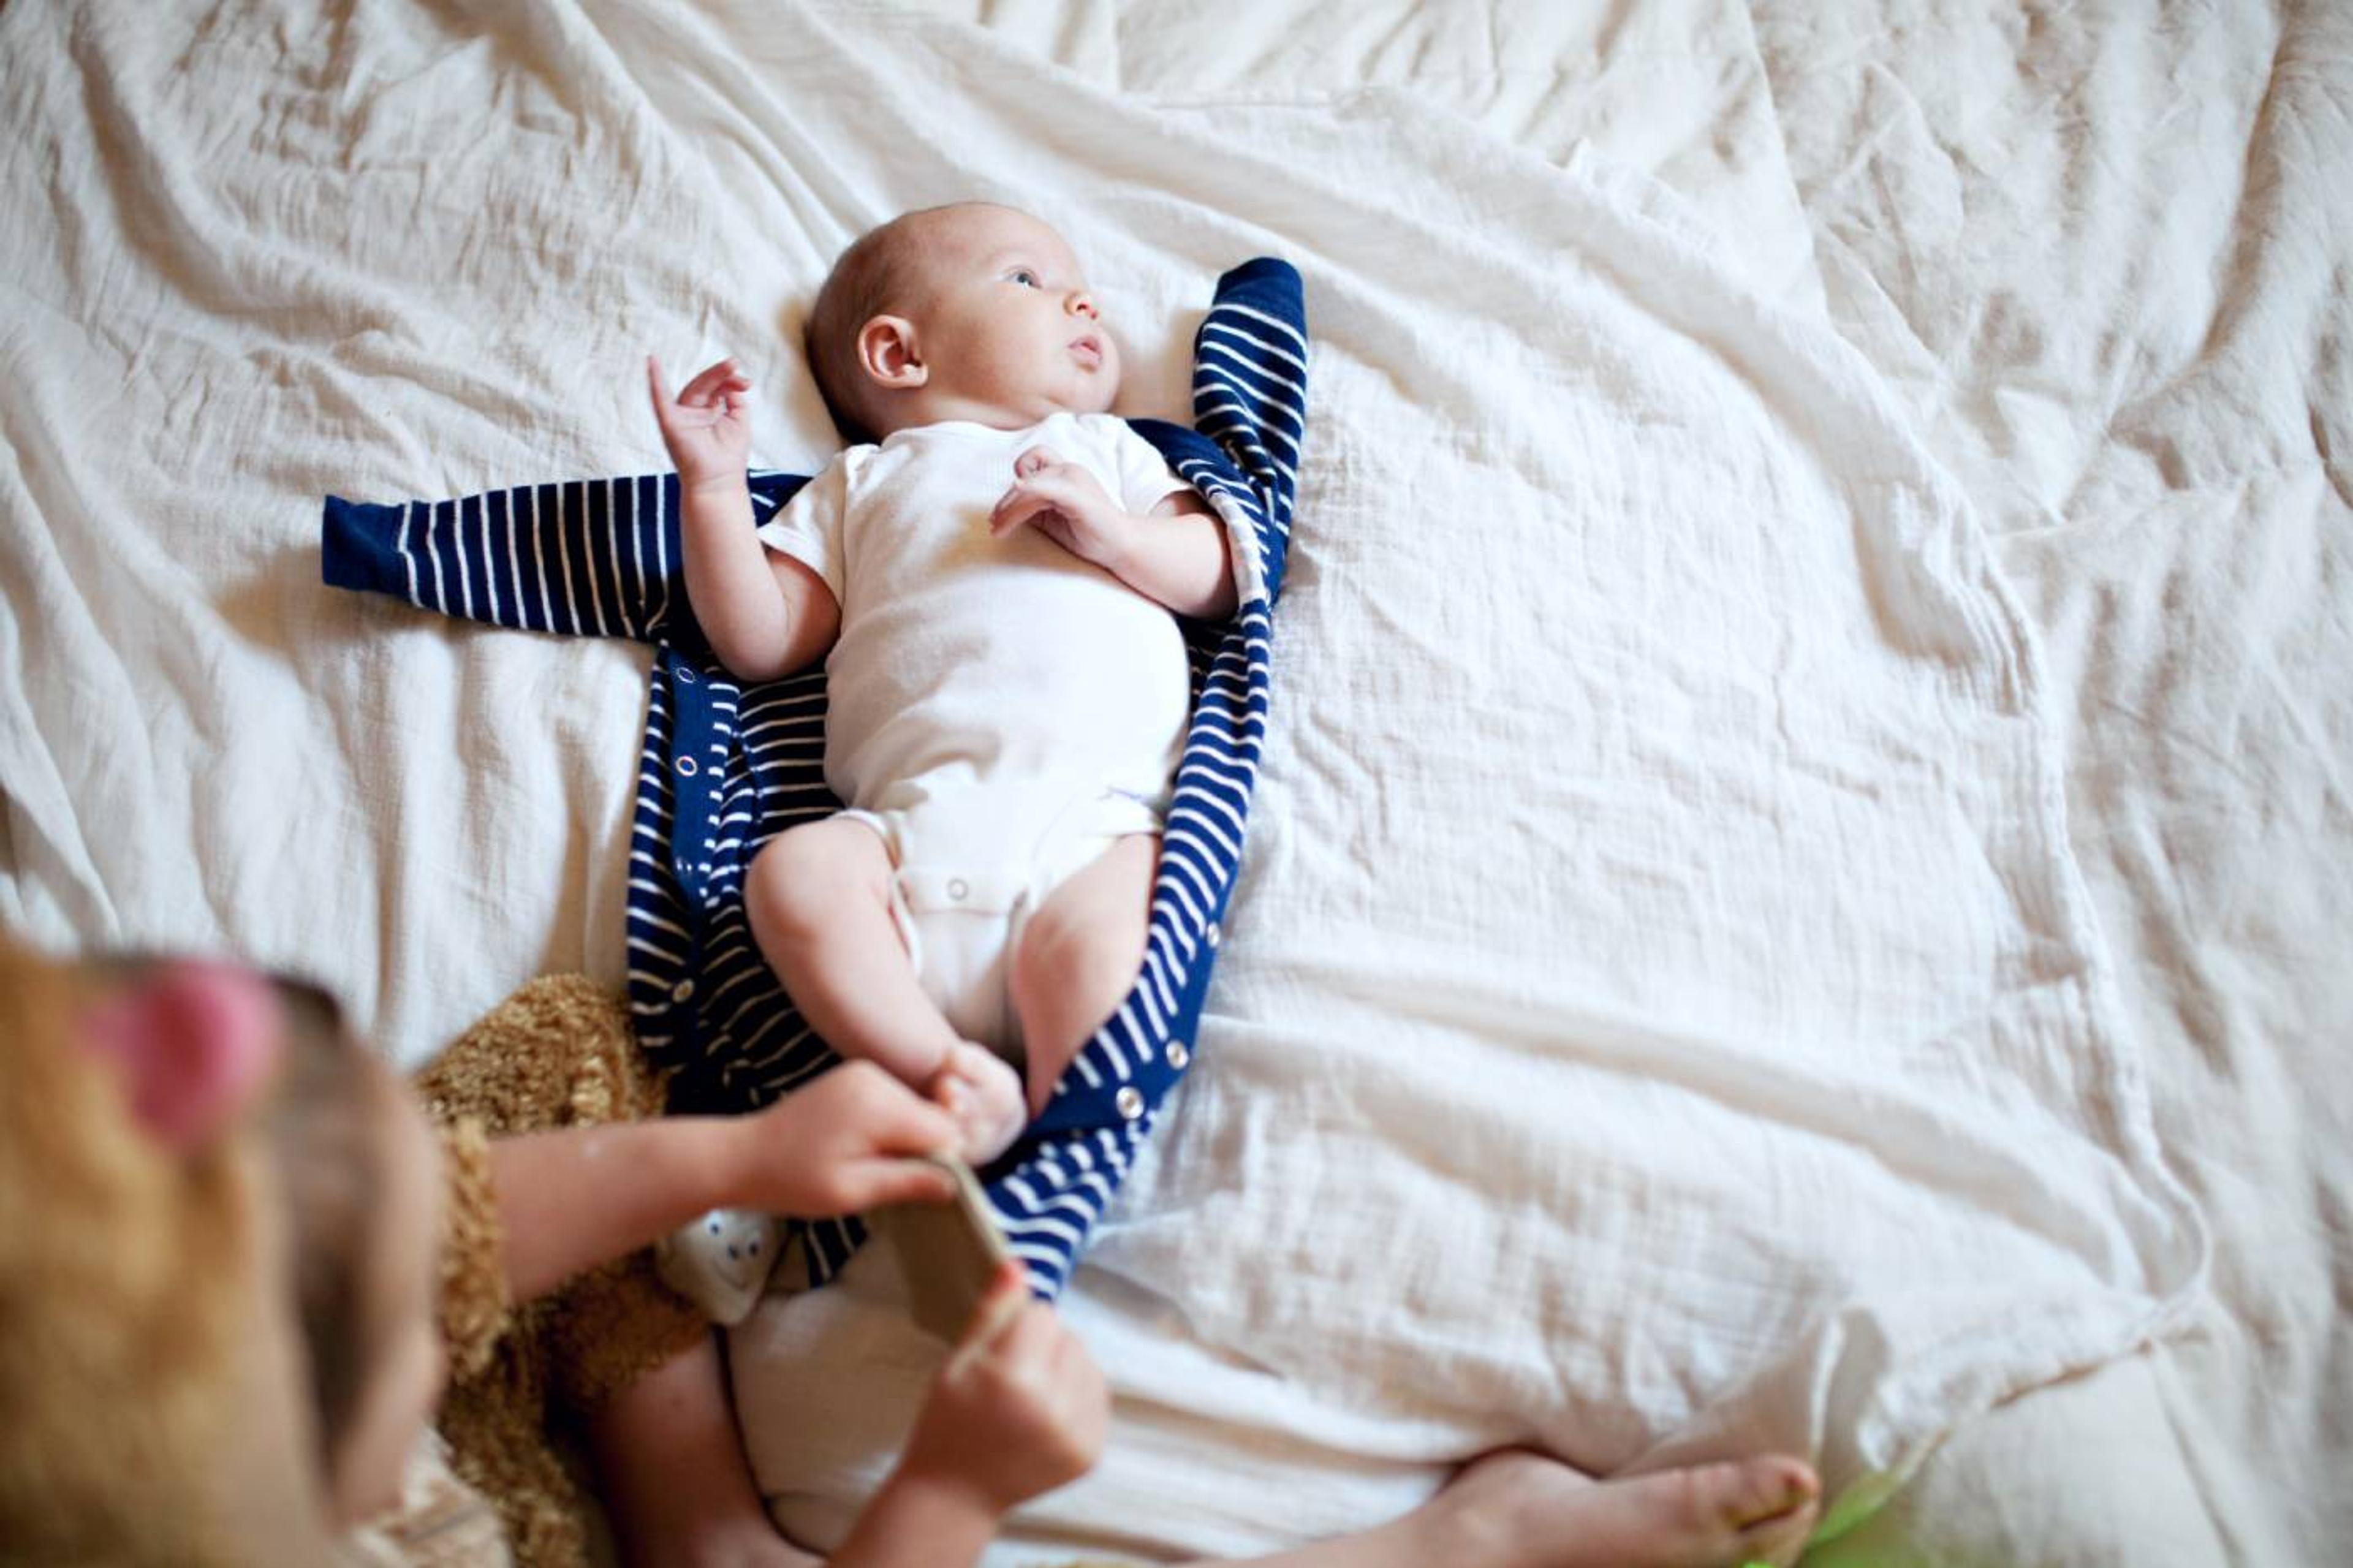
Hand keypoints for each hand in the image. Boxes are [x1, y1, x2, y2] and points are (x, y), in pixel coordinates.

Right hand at [648, 354, 753, 490]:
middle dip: (721, 374)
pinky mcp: (669, 424)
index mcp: (706, 412)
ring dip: (711, 375)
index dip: (729, 381)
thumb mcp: (738, 421)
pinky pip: (659, 400)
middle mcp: (690, 413)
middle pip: (704, 385)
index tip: (747, 382)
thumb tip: (732, 382)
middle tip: (735, 364)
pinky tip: (651, 362)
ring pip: (693, 388)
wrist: (720, 483)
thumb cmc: (729, 456)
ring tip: (730, 365)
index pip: (715, 388)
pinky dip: (655, 381)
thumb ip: (734, 399)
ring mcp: (679, 417)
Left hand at [733, 1061, 959, 1215]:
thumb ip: (908, 1182)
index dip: (943, 1162)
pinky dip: (889, 1127)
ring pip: (914, 1110)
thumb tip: (958, 1183)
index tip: (916, 1186)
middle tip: (885, 1179)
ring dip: (904, 1140)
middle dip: (922, 1150)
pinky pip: (893, 1103)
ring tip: (867, 1164)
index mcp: (878, 1105)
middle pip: (931, 1117)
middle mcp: (875, 1078)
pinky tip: (860, 1148)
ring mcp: (863, 1073)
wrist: (743, 1155)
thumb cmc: (794, 1180)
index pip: (945, 1129)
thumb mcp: (853, 1191)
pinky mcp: (854, 1077)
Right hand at [897, 1264, 1109, 1514]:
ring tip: (1030, 1394)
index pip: (1041, 1315)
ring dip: (1063, 1367)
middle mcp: (1054, 1406)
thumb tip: (1020, 1265)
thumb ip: (993, 1312)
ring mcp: (1078, 1433)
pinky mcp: (1092, 1451)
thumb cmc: (948, 1422)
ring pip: (1086, 1361)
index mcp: (1015, 1380)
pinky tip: (1046, 1413)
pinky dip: (1076, 1395)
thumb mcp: (958, 1361)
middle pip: (1067, 1336)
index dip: (1016, 1327)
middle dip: (1042, 1346)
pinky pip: (1097, 1395)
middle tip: (1011, 1377)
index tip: (996, 1353)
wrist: (956, 1495)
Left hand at [989, 446, 1135, 570]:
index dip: (1017, 482)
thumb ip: (1032, 507)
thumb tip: (1004, 509)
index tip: (1006, 510)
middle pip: (1024, 477)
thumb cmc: (1088, 534)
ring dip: (1010, 510)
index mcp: (1065, 472)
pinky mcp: (1076, 495)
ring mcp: (1074, 480)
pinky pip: (1047, 487)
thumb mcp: (1051, 518)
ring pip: (1029, 488)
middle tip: (994, 527)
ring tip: (998, 530)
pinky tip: (1019, 487)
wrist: (1121, 547)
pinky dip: (1031, 486)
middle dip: (1005, 505)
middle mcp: (1069, 470)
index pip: (1029, 464)